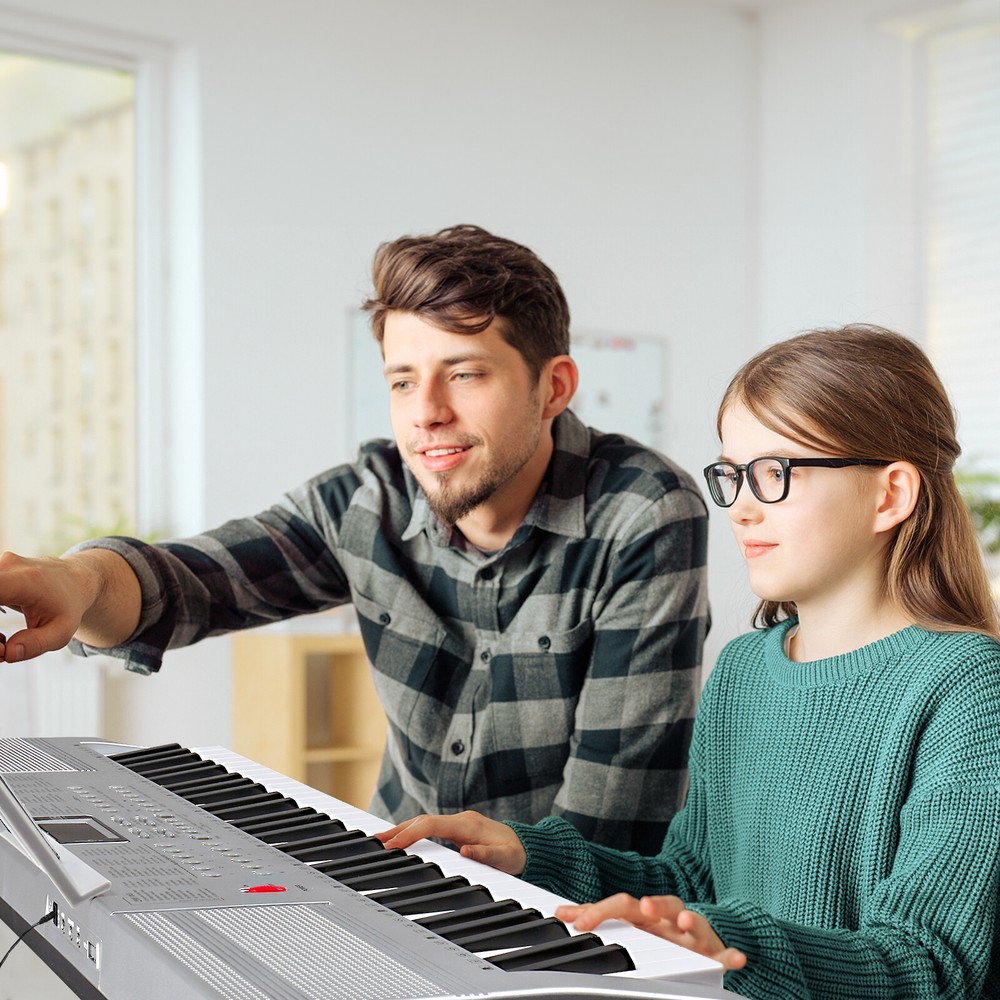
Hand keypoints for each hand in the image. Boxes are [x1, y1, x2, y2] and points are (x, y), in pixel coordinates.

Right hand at [0, 552, 89, 661]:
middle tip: (3, 648)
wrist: (75, 581)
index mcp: (25, 581)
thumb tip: (7, 654)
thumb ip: (36, 644)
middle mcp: (8, 566)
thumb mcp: (62, 631)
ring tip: (4, 641)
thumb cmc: (67, 607)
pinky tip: (1, 635)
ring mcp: (1, 564)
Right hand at [376, 810, 527, 875]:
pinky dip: (414, 832)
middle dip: (399, 829)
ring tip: (382, 840)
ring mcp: (459, 823)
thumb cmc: (517, 854)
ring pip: (425, 822)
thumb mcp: (506, 858)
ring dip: (404, 829)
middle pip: (423, 820)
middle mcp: (461, 820)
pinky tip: (403, 839)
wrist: (529, 847)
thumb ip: (485, 854)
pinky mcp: (459, 829)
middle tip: (376, 841)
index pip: (431, 824)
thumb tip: (464, 850)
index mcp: (468, 825)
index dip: (410, 832)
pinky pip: (431, 827)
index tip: (393, 844)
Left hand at [556, 893, 746, 971]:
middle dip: (653, 904)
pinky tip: (737, 959)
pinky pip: (725, 952)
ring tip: (687, 921)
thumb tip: (563, 913)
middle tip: (642, 906)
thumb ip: (600, 918)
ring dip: (690, 919)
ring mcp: (692, 933)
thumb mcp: (631, 924)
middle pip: (660, 905)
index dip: (600, 910)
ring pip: (693, 921)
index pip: (622, 905)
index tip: (576, 921)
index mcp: (644, 914)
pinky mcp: (715, 950)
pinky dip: (731, 955)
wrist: (701, 938)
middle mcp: (668, 919)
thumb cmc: (660, 932)